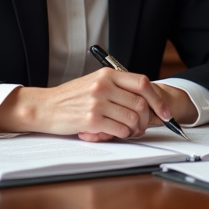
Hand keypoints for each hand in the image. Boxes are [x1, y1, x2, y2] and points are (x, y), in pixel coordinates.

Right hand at [0, 68, 172, 140]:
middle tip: (145, 126)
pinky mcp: (91, 119)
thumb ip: (116, 87)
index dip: (157, 99)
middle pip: (140, 103)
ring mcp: (98, 102)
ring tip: (131, 131)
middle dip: (148, 118)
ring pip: (132, 118)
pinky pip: (120, 129)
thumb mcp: (94, 83)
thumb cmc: (70, 98)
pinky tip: (118, 133)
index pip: (143, 83)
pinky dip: (124, 134)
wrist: (44, 107)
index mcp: (107, 75)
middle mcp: (104, 86)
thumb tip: (144, 100)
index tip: (164, 112)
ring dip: (136, 129)